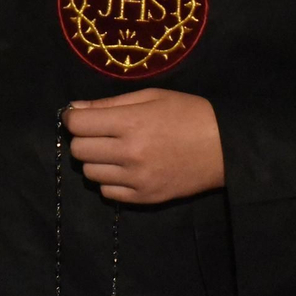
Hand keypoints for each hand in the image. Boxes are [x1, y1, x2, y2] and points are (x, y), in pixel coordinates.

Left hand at [65, 88, 224, 204]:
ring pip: (90, 173)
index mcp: (130, 123)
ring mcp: (136, 179)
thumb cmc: (188, 113)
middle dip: (82, 138)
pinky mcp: (144, 198)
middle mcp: (129, 153)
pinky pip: (107, 192)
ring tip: (113, 151)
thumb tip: (74, 109)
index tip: (79, 116)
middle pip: (79, 150)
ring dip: (95, 160)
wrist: (223, 147)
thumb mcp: (150, 97)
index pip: (77, 125)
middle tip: (98, 133)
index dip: (72, 118)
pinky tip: (124, 168)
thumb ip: (109, 104)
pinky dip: (109, 179)